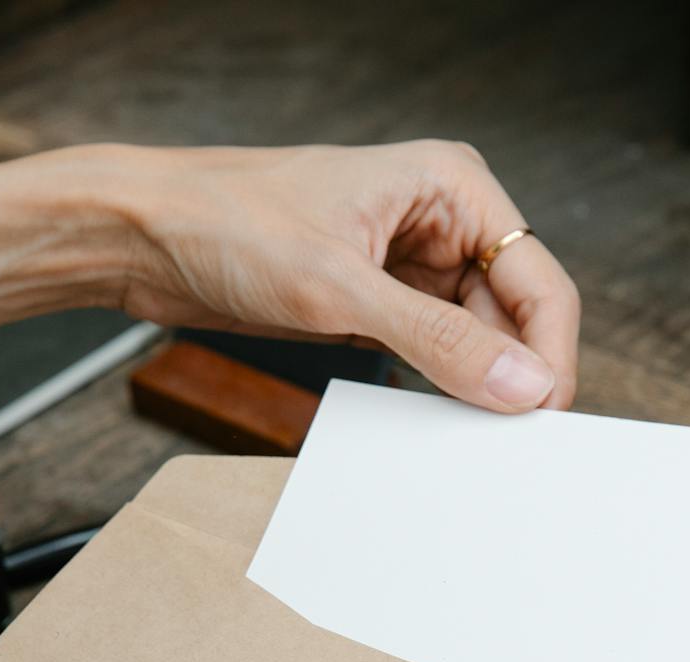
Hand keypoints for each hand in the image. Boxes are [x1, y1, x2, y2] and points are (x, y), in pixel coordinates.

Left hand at [104, 141, 579, 411]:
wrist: (140, 234)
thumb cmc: (225, 222)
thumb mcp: (338, 288)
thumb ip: (438, 340)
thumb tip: (520, 384)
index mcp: (450, 187)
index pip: (539, 281)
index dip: (549, 355)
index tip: (540, 421)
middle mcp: (440, 221)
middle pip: (515, 314)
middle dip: (512, 376)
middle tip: (505, 446)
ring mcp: (407, 264)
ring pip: (475, 339)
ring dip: (472, 387)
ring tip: (465, 437)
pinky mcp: (373, 300)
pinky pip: (430, 351)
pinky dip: (434, 386)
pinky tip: (429, 419)